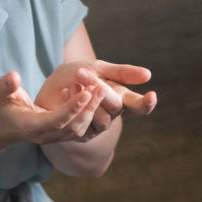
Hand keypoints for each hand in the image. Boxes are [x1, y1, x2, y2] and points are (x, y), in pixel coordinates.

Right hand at [0, 69, 108, 145]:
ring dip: (91, 110)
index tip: (86, 92)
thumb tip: (14, 76)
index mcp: (30, 126)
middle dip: (88, 108)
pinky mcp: (62, 135)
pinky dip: (88, 112)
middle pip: (72, 127)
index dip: (71, 108)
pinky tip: (92, 94)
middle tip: (101, 87)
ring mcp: (55, 138)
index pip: (56, 121)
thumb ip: (5, 85)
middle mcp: (45, 136)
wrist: (7, 124)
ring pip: (79, 129)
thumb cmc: (4, 105)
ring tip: (99, 88)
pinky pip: (79, 127)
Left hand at [36, 60, 156, 139]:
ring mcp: (97, 126)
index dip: (146, 103)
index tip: (152, 95)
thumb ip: (122, 72)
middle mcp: (111, 114)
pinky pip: (82, 124)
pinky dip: (74, 106)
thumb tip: (148, 75)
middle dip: (101, 90)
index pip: (138, 105)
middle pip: (115, 107)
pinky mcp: (80, 134)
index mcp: (120, 97)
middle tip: (83, 73)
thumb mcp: (99, 68)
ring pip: (101, 118)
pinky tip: (64, 92)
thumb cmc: (77, 75)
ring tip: (74, 80)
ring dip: (87, 98)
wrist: (49, 85)